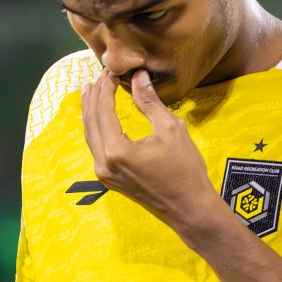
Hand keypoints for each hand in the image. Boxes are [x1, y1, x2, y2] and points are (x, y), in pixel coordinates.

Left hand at [79, 69, 225, 236]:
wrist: (190, 210)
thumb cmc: (186, 171)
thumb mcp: (171, 129)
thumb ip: (149, 101)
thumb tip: (138, 76)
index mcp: (116, 151)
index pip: (103, 110)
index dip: (106, 87)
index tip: (112, 71)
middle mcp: (103, 163)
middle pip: (91, 121)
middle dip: (94, 95)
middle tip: (100, 75)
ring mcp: (104, 173)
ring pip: (90, 134)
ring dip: (91, 110)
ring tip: (91, 90)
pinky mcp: (109, 178)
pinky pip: (95, 147)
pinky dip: (96, 128)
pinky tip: (97, 117)